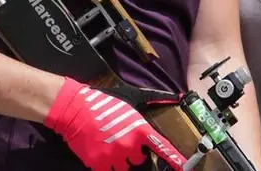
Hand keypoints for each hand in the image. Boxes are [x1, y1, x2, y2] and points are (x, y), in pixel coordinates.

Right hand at [45, 77, 187, 170]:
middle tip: (121, 140)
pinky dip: (105, 164)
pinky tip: (100, 151)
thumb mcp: (130, 99)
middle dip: (132, 153)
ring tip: (109, 145)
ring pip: (123, 167)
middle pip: (139, 160)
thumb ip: (153, 100)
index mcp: (140, 129)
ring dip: (118, 161)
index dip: (175, 160)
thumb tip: (175, 97)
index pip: (162, 147)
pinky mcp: (98, 164)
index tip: (185, 167)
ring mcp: (113, 156)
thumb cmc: (103, 103)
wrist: (75, 109)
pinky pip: (108, 170)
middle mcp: (130, 146)